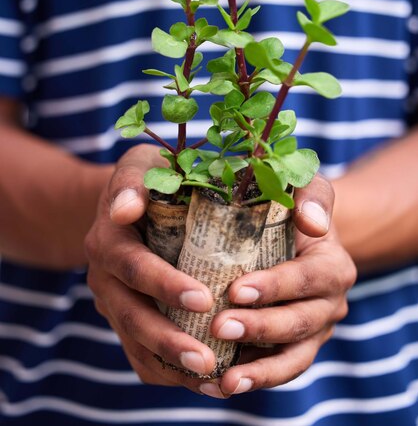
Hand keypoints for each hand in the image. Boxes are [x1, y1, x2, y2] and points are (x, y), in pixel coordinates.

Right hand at [85, 144, 218, 392]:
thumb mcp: (141, 165)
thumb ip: (134, 180)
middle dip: (169, 340)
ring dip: (171, 365)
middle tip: (208, 358)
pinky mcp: (125, 319)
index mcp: (109, 238)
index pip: (134, 267)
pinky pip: (139, 354)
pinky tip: (205, 381)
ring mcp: (113, 301)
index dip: (164, 285)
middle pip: (132, 315)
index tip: (203, 299)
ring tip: (212, 379)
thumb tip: (125, 208)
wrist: (125, 203)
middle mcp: (104, 276)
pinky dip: (168, 372)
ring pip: (135, 343)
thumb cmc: (148, 178)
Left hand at [199, 174, 356, 397]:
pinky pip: (277, 371)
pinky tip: (218, 385)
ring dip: (259, 371)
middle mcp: (329, 304)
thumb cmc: (291, 206)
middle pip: (299, 323)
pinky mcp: (292, 349)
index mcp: (333, 266)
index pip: (307, 279)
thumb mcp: (305, 187)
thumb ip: (312, 196)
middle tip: (219, 326)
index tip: (236, 290)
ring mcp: (313, 332)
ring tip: (225, 381)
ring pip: (292, 359)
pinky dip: (251, 380)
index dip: (275, 287)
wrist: (292, 234)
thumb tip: (312, 222)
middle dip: (260, 328)